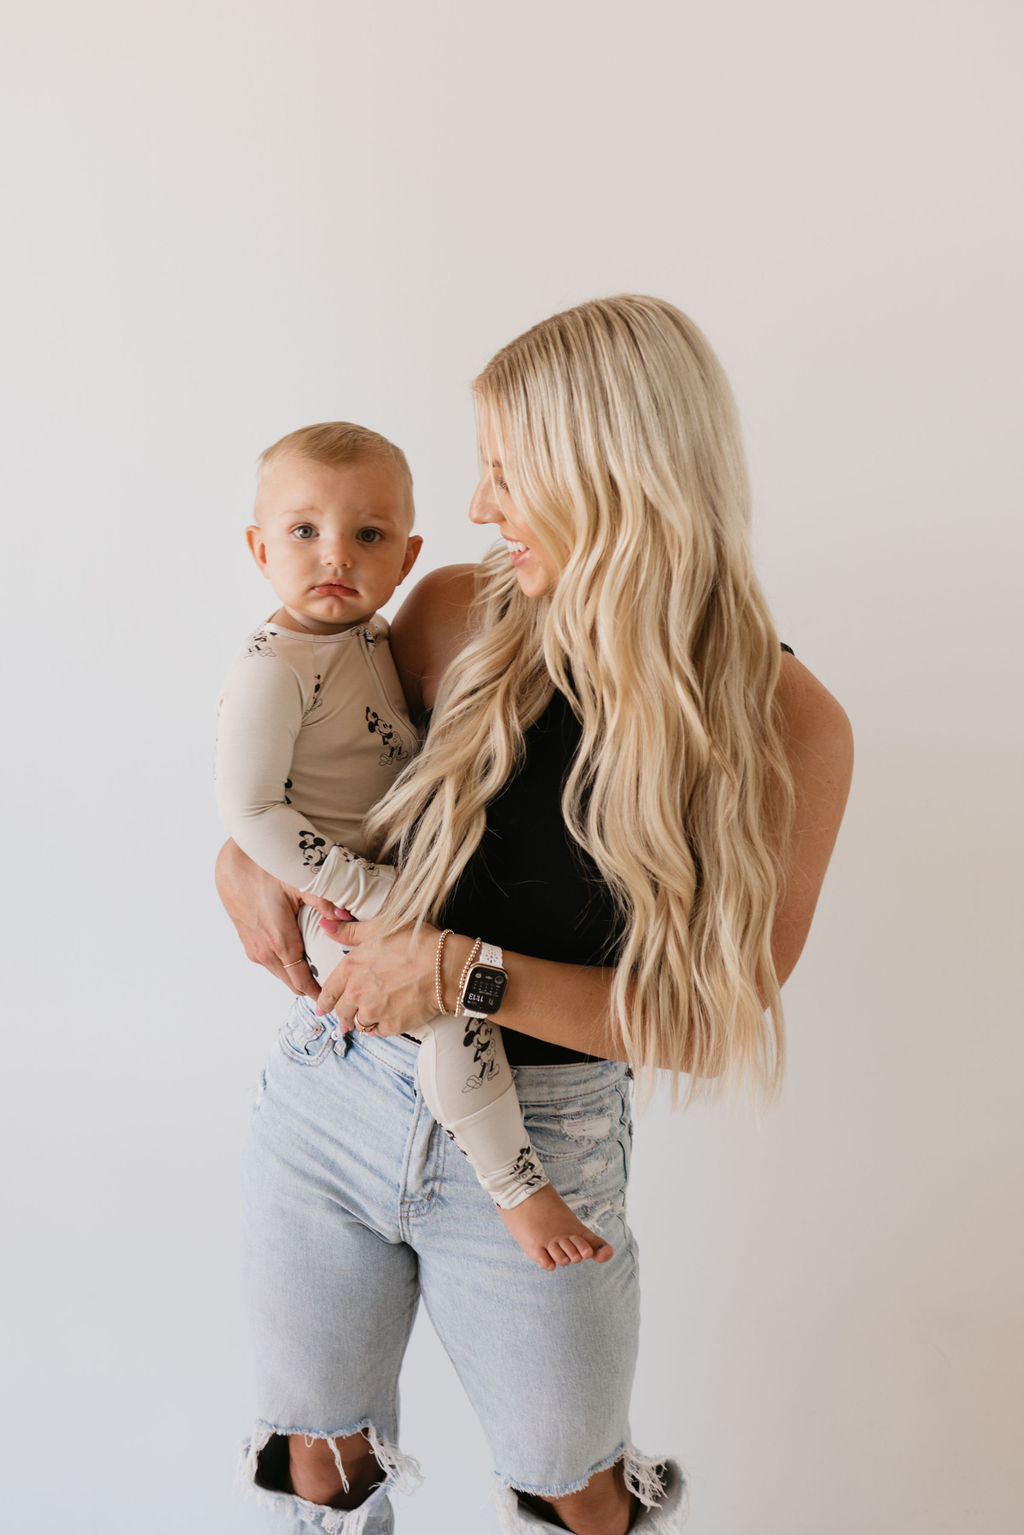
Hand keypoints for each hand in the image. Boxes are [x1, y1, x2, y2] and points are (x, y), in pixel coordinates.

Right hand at [214, 839, 319, 1002]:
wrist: (231, 862)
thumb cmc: (264, 868)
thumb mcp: (300, 882)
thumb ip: (325, 902)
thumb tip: (346, 916)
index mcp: (279, 942)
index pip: (302, 982)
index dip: (318, 993)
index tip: (332, 999)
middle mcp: (264, 950)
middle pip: (291, 982)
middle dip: (311, 986)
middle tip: (333, 983)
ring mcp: (252, 947)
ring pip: (279, 972)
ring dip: (296, 973)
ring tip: (319, 966)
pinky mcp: (246, 940)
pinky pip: (269, 960)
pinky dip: (284, 962)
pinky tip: (298, 949)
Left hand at [315, 918, 444, 1034]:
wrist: (443, 965)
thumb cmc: (414, 942)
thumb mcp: (378, 928)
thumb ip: (348, 931)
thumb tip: (324, 925)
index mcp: (350, 969)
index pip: (328, 992)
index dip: (324, 1002)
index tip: (322, 1009)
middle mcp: (357, 993)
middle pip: (342, 1012)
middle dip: (344, 1015)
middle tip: (347, 1017)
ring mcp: (374, 1011)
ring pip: (359, 1024)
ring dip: (362, 1021)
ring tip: (369, 1017)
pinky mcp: (392, 1025)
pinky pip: (379, 1032)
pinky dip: (381, 1028)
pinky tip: (386, 1020)